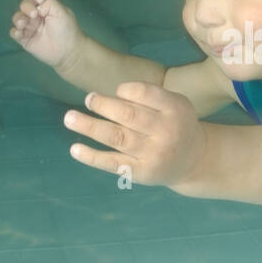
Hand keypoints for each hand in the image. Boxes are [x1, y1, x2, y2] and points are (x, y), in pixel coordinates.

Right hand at [9, 0, 83, 69]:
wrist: (67, 51)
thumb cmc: (67, 30)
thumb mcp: (62, 12)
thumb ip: (49, 2)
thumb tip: (36, 5)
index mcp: (47, 6)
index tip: (39, 0)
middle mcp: (37, 15)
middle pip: (25, 5)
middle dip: (27, 7)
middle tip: (34, 14)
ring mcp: (30, 26)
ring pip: (18, 18)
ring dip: (19, 18)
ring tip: (24, 24)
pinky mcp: (25, 39)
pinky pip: (14, 33)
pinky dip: (14, 31)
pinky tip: (20, 33)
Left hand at [63, 83, 205, 188]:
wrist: (193, 161)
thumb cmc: (176, 125)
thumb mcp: (175, 104)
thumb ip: (149, 97)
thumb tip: (109, 97)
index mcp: (175, 109)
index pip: (145, 93)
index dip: (126, 90)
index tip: (118, 92)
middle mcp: (166, 132)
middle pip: (128, 115)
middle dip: (103, 105)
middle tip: (88, 99)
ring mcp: (153, 154)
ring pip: (117, 137)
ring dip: (90, 126)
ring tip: (69, 118)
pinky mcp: (141, 172)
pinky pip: (113, 163)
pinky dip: (92, 156)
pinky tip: (75, 149)